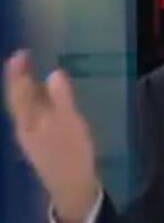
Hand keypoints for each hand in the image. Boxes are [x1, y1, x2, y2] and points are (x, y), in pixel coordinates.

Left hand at [3, 50, 100, 220]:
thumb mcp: (70, 123)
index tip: (20, 53)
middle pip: (18, 99)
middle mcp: (25, 126)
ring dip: (28, 89)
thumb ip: (61, 98)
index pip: (18, 91)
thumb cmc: (71, 152)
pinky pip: (35, 113)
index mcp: (28, 120)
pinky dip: (38, 100)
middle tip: (25, 58)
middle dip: (20, 79)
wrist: (72, 186)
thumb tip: (53, 72)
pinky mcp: (43, 140)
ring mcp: (33, 135)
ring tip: (33, 73)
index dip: (17, 72)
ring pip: (25, 107)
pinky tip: (48, 99)